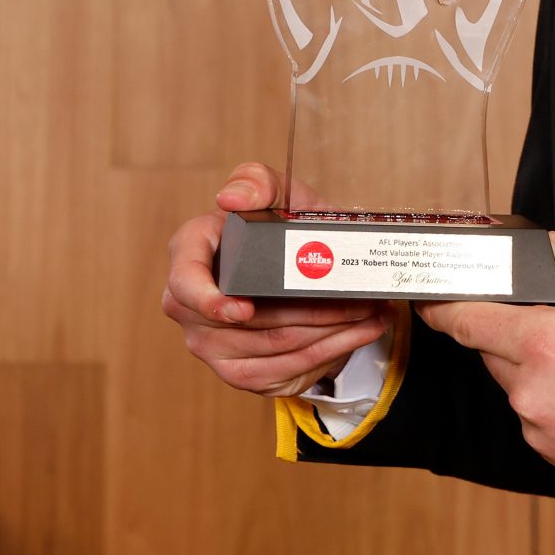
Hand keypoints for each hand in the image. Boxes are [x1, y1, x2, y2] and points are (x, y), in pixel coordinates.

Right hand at [162, 162, 390, 398]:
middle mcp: (189, 304)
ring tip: (369, 313)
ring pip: (274, 346)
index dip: (209, 299)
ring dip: (328, 332)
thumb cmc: (285, 231)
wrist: (305, 272)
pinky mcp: (238, 372)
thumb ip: (258, 182)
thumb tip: (231, 197)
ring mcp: (209, 343)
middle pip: (248, 322)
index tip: (245, 309)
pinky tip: (360, 332)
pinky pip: (283, 369)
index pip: (185, 280)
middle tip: (360, 299)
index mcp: (191, 254)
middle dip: (310, 311)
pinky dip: (330, 351)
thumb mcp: (282, 197)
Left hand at [421, 235, 554, 511]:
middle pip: (496, 354)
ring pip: (521, 389)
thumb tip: (552, 253)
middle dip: (517, 335)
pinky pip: (541, 420)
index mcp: (548, 347)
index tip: (431, 300)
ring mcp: (543, 433)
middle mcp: (534, 395)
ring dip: (542, 372)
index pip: (470, 322)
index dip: (444, 308)